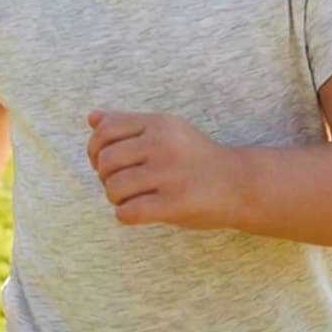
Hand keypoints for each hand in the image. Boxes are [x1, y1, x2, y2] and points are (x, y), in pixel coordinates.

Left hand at [86, 110, 238, 229]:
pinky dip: (125, 215)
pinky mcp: (174, 203)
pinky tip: (139, 211)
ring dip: (116, 198)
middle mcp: (162, 144)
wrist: (239, 183)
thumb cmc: (195, 157)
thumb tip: (91, 117)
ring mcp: (169, 174)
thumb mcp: (167, 130)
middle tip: (121, 183)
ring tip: (132, 198)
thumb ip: (128, 123)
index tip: (103, 161)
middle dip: (105, 176)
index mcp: (159, 123)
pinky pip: (128, 212)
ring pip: (113, 188)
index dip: (94, 148)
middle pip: (105, 160)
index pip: (105, 129)